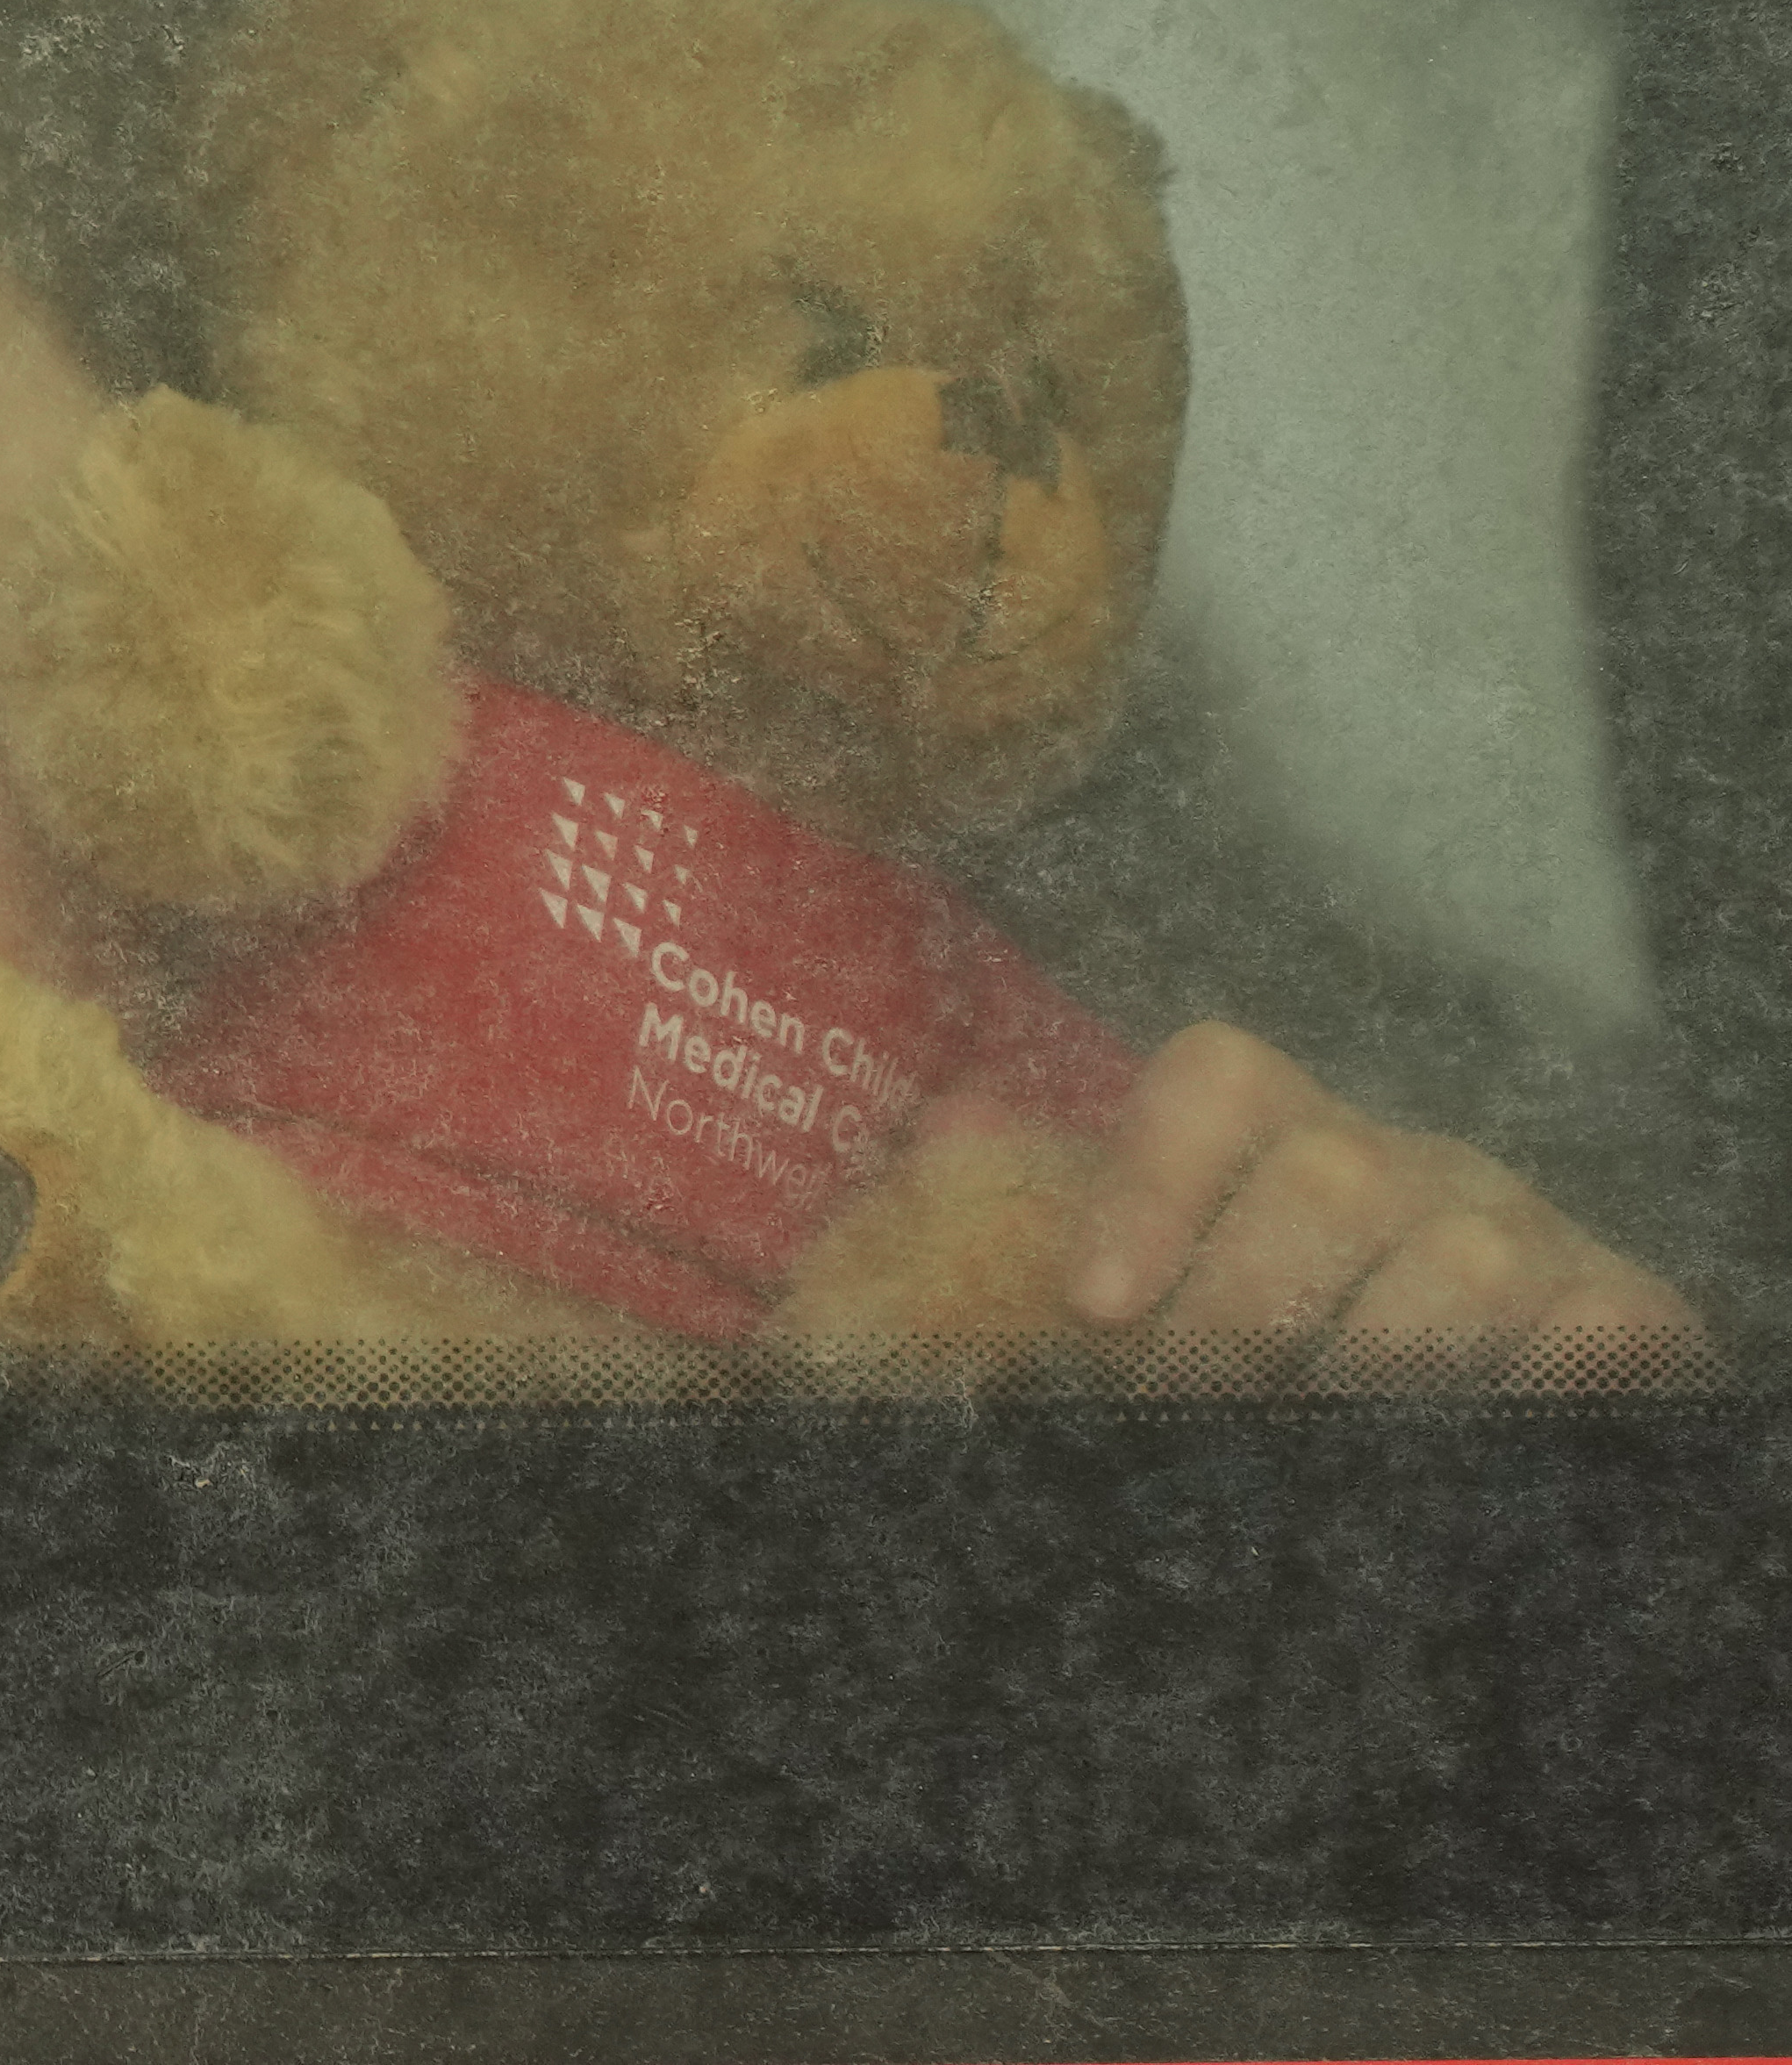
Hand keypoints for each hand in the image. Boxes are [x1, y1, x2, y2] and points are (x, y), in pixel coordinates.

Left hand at [1055, 1021, 1705, 1387]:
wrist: (1444, 1420)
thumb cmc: (1246, 1358)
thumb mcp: (1124, 1299)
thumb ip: (1008, 1245)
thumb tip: (897, 1194)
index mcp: (1277, 1135)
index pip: (1218, 1080)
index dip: (1154, 1181)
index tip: (1095, 1309)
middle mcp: (1403, 1163)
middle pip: (1335, 1175)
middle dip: (1248, 1304)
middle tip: (1182, 1405)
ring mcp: (1520, 1233)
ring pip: (1468, 1258)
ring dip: (1379, 1361)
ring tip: (1314, 1438)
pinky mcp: (1621, 1314)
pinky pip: (1599, 1327)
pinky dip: (1537, 1383)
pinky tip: (1471, 1435)